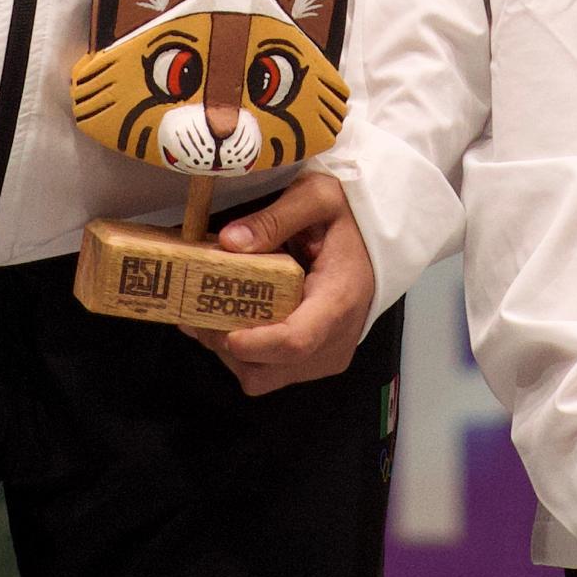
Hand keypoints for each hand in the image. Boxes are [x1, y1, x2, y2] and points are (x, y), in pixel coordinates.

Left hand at [203, 173, 376, 394]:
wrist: (380, 238)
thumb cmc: (350, 218)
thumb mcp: (317, 198)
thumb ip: (274, 219)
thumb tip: (228, 242)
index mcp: (339, 300)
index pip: (297, 341)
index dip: (256, 343)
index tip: (223, 331)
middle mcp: (335, 340)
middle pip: (271, 369)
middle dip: (226, 346)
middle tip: (196, 312)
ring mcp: (325, 356)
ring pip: (264, 378)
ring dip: (229, 352)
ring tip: (208, 312)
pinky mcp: (316, 360)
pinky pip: (271, 373)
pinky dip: (243, 353)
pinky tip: (231, 319)